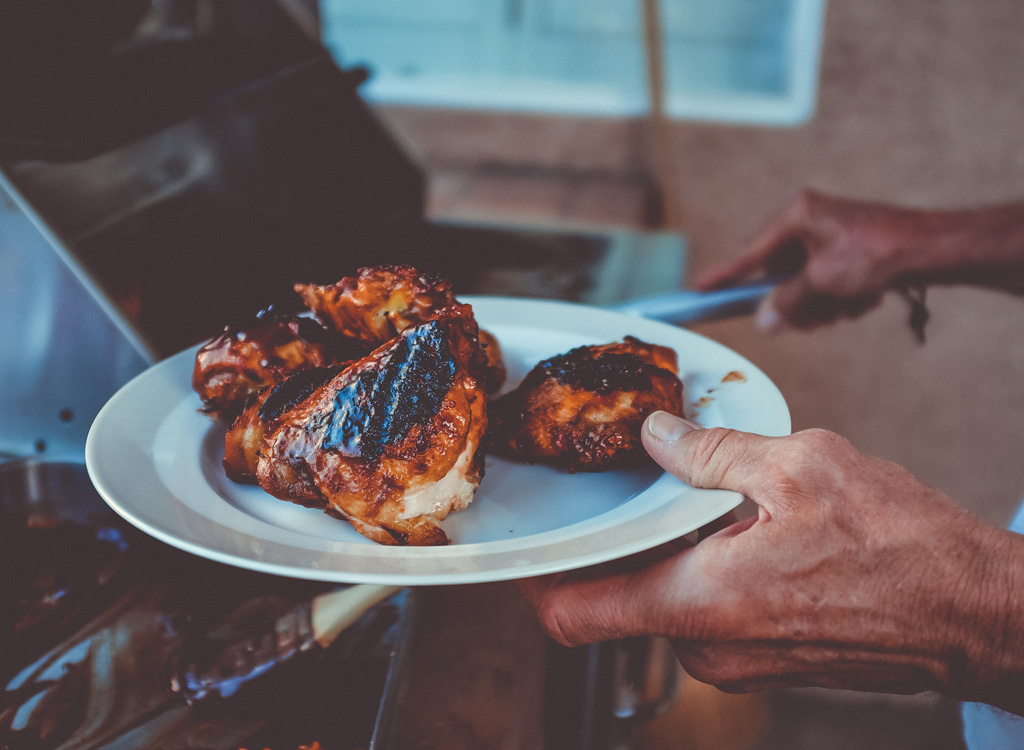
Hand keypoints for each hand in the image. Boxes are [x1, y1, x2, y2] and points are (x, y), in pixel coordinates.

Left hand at [516, 412, 1023, 710]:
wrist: (975, 612)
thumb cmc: (904, 549)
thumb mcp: (801, 466)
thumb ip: (713, 452)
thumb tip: (658, 437)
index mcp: (699, 601)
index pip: (573, 612)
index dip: (532, 581)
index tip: (516, 549)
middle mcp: (709, 645)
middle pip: (617, 597)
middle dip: (612, 543)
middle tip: (619, 488)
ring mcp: (737, 658)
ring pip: (662, 602)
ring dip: (663, 551)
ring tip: (689, 496)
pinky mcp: (764, 655)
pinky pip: (704, 611)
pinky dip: (699, 568)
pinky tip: (730, 524)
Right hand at [695, 190, 1023, 330]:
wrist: (932, 250)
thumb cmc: (878, 253)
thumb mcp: (823, 282)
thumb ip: (787, 302)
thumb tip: (764, 321)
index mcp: (795, 215)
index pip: (747, 253)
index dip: (721, 276)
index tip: (695, 290)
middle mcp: (806, 222)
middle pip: (776, 277)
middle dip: (795, 301)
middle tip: (812, 313)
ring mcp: (825, 238)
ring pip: (801, 287)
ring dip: (820, 304)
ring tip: (846, 304)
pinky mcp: (842, 253)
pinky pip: (823, 287)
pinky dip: (838, 300)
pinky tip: (860, 298)